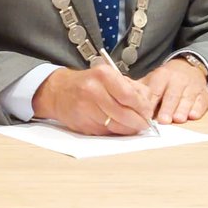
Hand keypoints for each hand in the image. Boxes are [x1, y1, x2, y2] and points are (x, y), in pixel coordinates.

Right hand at [31, 64, 155, 134]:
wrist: (59, 91)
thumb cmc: (88, 82)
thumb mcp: (109, 76)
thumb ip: (131, 87)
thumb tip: (149, 102)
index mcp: (103, 75)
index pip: (129, 96)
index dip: (142, 107)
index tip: (148, 112)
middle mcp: (93, 91)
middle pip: (124, 114)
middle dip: (138, 122)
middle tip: (145, 124)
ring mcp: (86, 109)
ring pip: (116, 126)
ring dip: (129, 129)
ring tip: (135, 126)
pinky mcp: (83, 124)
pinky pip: (106, 132)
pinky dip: (115, 131)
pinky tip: (119, 127)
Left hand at [140, 57, 207, 124]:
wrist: (189, 68)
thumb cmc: (166, 81)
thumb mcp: (152, 80)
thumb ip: (140, 90)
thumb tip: (122, 97)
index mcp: (162, 75)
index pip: (155, 90)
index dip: (151, 103)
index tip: (146, 114)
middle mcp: (178, 79)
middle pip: (172, 95)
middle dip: (168, 107)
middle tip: (164, 120)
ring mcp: (192, 86)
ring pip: (187, 98)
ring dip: (183, 109)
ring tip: (179, 119)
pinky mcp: (204, 93)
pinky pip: (202, 100)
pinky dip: (198, 108)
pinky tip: (194, 115)